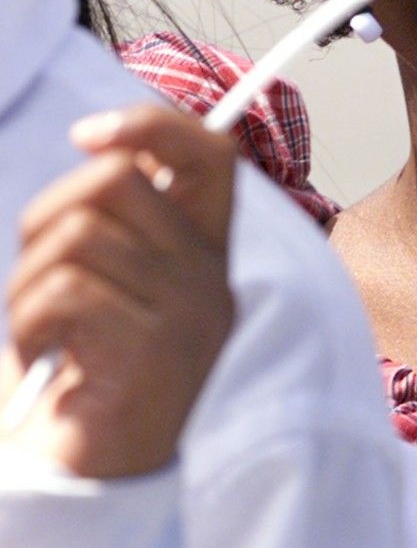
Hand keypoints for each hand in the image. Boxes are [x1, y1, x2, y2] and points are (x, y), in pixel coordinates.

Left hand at [1, 104, 235, 477]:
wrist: (97, 471)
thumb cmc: (92, 360)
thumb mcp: (118, 277)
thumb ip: (123, 219)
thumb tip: (103, 146)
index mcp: (206, 247)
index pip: (211, 154)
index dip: (151, 125)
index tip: (88, 136)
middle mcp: (210, 275)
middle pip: (117, 181)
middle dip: (46, 215)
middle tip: (35, 268)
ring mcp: (188, 314)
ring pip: (77, 235)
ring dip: (25, 281)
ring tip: (33, 325)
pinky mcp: (152, 354)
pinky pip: (63, 292)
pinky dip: (26, 322)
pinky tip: (38, 356)